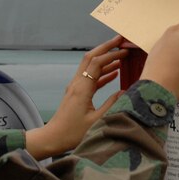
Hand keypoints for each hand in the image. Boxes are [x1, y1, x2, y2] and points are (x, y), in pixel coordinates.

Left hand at [25, 34, 126, 159]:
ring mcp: (75, 87)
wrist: (53, 138)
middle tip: (120, 41)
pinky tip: (114, 73)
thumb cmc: (72, 133)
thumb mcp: (96, 121)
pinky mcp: (76, 93)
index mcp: (82, 89)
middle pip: (90, 58)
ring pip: (90, 67)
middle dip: (106, 48)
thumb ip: (112, 104)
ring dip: (105, 60)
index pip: (96, 63)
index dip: (111, 54)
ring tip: (121, 56)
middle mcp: (77, 84)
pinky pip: (90, 78)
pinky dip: (102, 73)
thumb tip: (125, 92)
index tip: (124, 49)